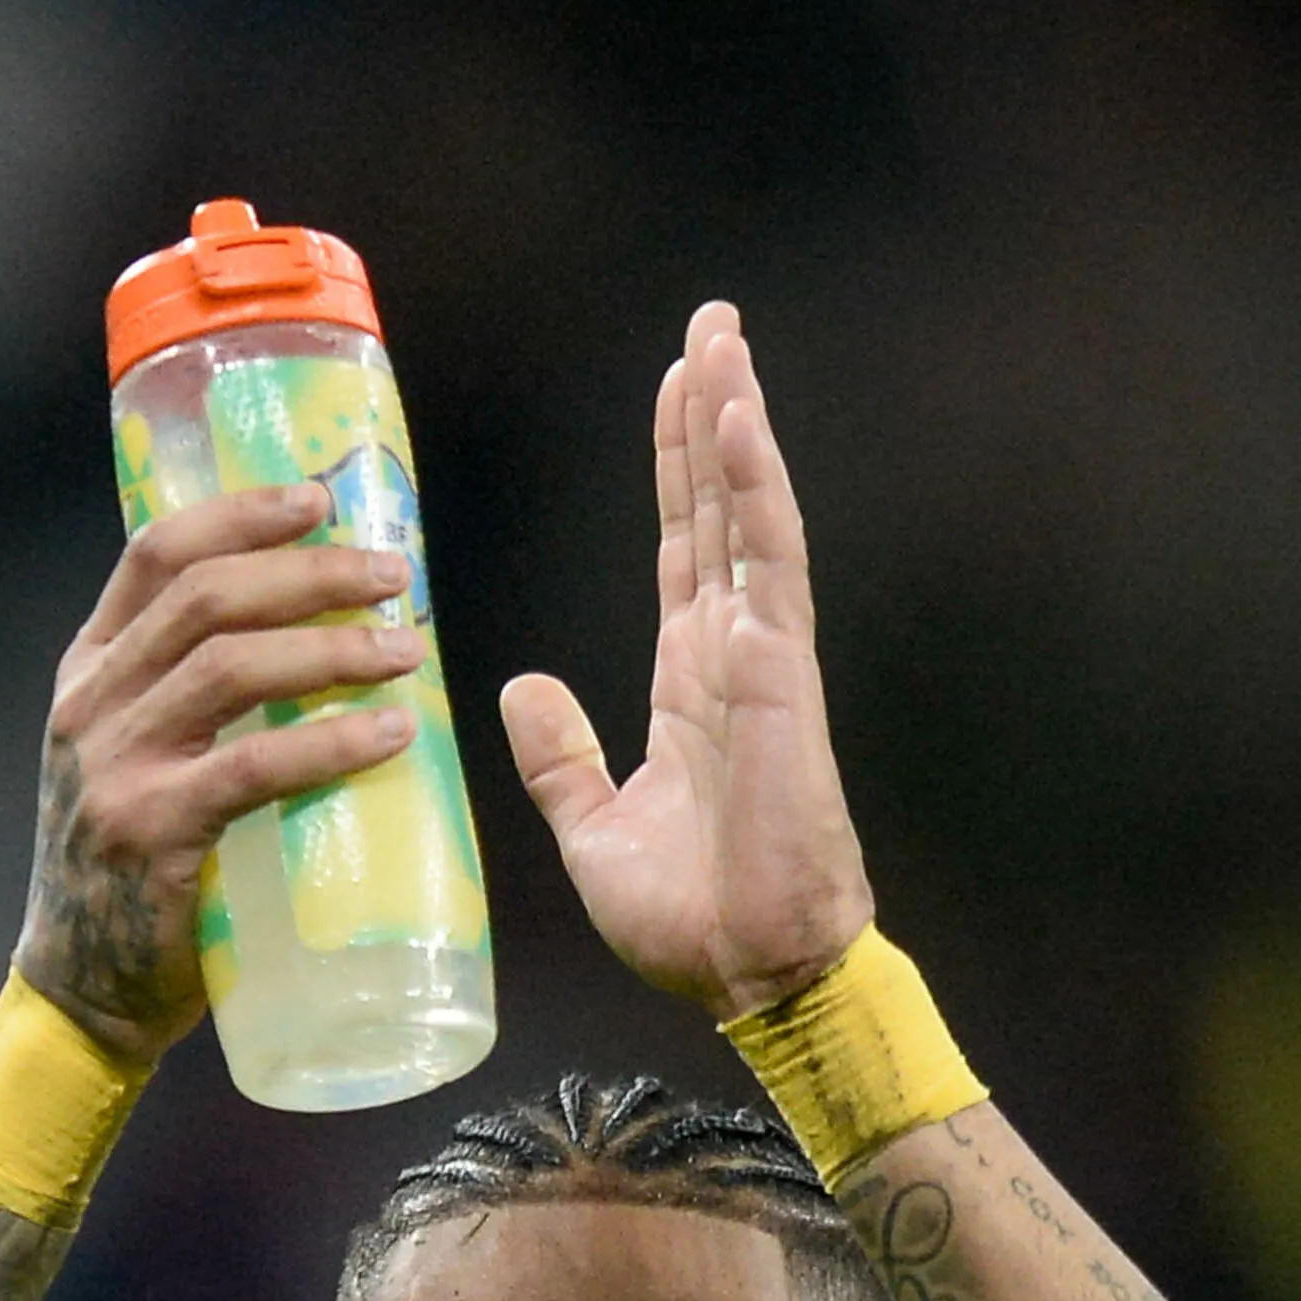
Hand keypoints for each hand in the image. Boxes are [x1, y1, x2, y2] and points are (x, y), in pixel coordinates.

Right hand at [18, 487, 416, 1063]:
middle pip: (206, 595)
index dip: (242, 514)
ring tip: (405, 651)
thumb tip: (314, 640)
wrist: (81, 988)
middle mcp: (93, 702)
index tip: (318, 500)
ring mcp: (115, 765)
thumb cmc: (134, 872)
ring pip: (231, 665)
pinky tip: (391, 733)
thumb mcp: (137, 758)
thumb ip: (190, 699)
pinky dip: (331, 742)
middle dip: (310, 572)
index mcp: (91, 669)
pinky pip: (254, 765)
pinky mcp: (150, 830)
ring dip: (330, 646)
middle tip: (393, 579)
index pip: (157, 553)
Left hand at [501, 306, 873, 1021]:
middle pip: (716, 508)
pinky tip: (740, 420)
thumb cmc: (690, 920)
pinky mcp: (780, 673)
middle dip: (710, 415)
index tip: (679, 390)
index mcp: (691, 682)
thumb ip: (560, 756)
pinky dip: (753, 488)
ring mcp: (762, 656)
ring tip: (722, 340)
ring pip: (748, 513)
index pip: (683, 548)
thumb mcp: (593, 828)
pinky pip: (768, 561)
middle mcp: (731, 652)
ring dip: (734, 424)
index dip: (678, 469)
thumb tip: (520, 686)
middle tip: (711, 325)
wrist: (749, 974)